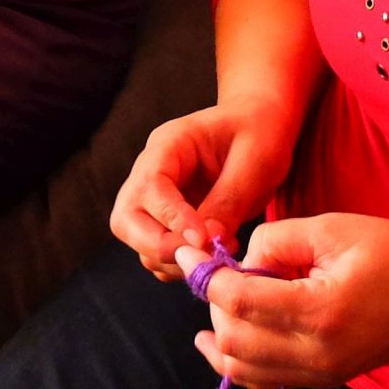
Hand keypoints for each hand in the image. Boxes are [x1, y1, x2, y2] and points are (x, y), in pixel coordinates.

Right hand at [110, 101, 299, 279]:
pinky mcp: (168, 221)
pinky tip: (215, 253)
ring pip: (140, 242)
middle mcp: (151, 172)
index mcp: (168, 145)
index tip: (203, 240)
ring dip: (174, 259)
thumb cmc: (260, 132)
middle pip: (126, 219)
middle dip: (159, 246)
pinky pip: (159, 253)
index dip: (171, 218)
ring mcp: (156, 199)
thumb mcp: (255, 160)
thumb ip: (228, 201)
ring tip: (219, 252)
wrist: (262, 125)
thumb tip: (204, 243)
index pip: (150, 187)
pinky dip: (182, 263)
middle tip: (202, 256)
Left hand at [176, 213, 388, 388]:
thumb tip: (238, 262)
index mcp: (321, 311)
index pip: (238, 301)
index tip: (187, 251)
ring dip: (220, 331)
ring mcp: (320, 373)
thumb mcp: (332, 228)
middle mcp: (317, 353)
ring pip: (240, 368)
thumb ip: (275, 242)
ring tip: (220, 298)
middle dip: (212, 301)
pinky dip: (235, 360)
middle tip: (216, 269)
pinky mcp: (322, 379)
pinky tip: (220, 336)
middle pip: (233, 338)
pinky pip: (262, 380)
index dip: (203, 275)